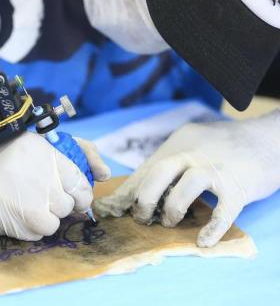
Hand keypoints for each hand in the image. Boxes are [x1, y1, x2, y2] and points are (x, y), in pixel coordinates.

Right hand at [0, 124, 109, 239]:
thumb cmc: (7, 153)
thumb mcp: (43, 143)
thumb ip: (80, 152)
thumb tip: (105, 174)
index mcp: (52, 159)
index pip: (83, 188)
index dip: (80, 194)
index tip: (73, 194)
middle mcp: (44, 183)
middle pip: (69, 207)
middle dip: (60, 203)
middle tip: (44, 195)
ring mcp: (29, 206)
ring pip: (54, 224)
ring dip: (46, 217)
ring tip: (31, 204)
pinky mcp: (15, 224)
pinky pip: (35, 234)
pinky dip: (31, 227)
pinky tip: (19, 212)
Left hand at [94, 111, 279, 246]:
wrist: (266, 138)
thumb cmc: (223, 146)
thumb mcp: (190, 144)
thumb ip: (167, 162)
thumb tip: (137, 187)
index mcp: (179, 143)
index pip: (147, 167)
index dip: (129, 190)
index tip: (114, 208)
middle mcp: (194, 153)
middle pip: (160, 171)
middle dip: (144, 197)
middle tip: (141, 215)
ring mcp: (216, 168)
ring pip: (187, 186)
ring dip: (172, 208)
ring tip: (168, 221)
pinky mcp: (238, 186)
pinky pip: (223, 209)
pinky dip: (212, 228)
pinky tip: (202, 241)